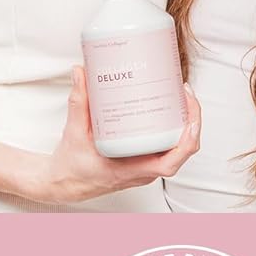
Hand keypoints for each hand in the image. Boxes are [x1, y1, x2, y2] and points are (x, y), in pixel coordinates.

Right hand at [35, 66, 201, 204]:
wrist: (64, 183)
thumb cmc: (71, 166)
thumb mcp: (74, 133)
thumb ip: (78, 102)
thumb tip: (81, 72)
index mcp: (131, 170)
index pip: (171, 162)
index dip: (187, 138)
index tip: (189, 114)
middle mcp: (143, 171)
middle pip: (182, 150)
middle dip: (191, 120)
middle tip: (184, 91)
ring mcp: (145, 166)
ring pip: (176, 148)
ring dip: (185, 123)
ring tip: (181, 95)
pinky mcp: (142, 160)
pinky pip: (166, 146)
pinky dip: (173, 127)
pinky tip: (169, 107)